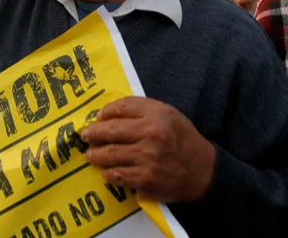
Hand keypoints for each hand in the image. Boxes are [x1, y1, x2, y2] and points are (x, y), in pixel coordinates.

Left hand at [81, 96, 215, 202]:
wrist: (203, 171)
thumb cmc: (182, 139)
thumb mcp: (167, 114)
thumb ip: (139, 109)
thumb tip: (105, 114)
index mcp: (156, 115)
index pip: (121, 107)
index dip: (105, 112)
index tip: (97, 118)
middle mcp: (150, 134)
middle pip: (110, 131)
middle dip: (92, 134)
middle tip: (85, 136)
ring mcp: (147, 158)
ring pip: (110, 154)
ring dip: (96, 155)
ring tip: (91, 155)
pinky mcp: (145, 179)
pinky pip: (117, 175)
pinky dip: (108, 174)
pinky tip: (106, 172)